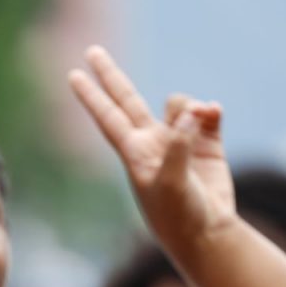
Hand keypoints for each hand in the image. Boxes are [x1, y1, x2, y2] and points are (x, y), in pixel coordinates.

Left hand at [68, 45, 235, 256]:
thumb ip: (178, 146)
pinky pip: (207, 113)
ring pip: (179, 104)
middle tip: (93, 51)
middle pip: (128, 100)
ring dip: (189, 106)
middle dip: (111, 76)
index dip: (92, 95)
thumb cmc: (180, 217)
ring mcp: (179, 143)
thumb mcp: (172, 184)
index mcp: (135, 153)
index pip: (108, 116)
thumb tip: (191, 112)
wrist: (206, 236)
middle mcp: (153, 143)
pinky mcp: (206, 146)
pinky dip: (210, 109)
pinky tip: (213, 115)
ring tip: (199, 122)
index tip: (73, 74)